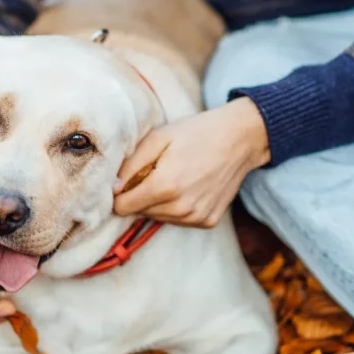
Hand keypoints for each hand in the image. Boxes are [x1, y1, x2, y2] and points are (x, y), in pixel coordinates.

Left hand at [113, 96, 269, 226]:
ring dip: (158, 202)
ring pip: (158, 218)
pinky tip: (189, 186)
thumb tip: (114, 188)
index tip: (129, 178)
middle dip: (140, 195)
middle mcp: (180, 208)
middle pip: (139, 213)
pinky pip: (178, 220)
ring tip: (174, 177)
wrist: (240, 139)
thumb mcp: (158, 138)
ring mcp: (196, 217)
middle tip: (156, 171)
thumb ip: (131, 164)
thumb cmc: (196, 133)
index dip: (121, 192)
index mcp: (164, 187)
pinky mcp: (208, 221)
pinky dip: (177, 207)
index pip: (122, 207)